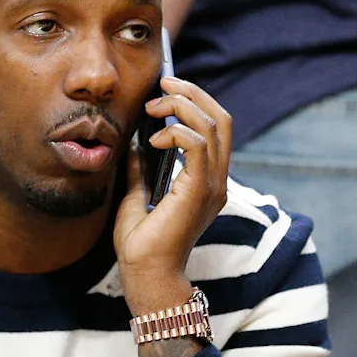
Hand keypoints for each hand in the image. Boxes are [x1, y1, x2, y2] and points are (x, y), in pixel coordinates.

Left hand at [114, 76, 231, 316]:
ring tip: (153, 106)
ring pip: (212, 126)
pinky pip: (198, 146)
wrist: (145, 274)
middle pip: (221, 118)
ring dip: (182, 106)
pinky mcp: (200, 192)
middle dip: (192, 93)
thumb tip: (134, 145)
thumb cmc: (142, 244)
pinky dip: (177, 131)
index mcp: (207, 180)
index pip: (215, 127)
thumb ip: (141, 169)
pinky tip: (155, 136)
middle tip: (164, 81)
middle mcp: (217, 180)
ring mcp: (212, 186)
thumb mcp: (137, 195)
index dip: (195, 100)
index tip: (165, 89)